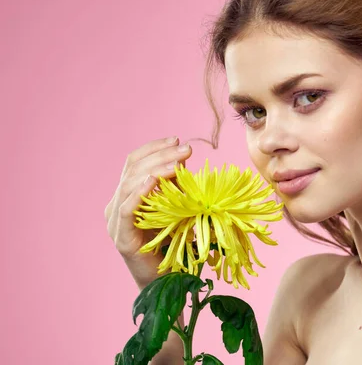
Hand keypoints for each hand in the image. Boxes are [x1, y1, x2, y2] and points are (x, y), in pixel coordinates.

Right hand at [104, 136, 192, 289]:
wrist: (168, 283)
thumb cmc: (174, 245)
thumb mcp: (175, 208)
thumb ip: (173, 187)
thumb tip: (183, 160)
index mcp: (125, 196)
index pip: (134, 162)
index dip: (154, 148)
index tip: (176, 140)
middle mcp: (115, 205)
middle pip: (132, 169)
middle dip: (160, 155)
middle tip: (185, 149)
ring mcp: (115, 222)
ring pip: (129, 184)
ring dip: (156, 169)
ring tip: (178, 162)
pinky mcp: (122, 238)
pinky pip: (127, 209)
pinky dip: (140, 192)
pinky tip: (155, 181)